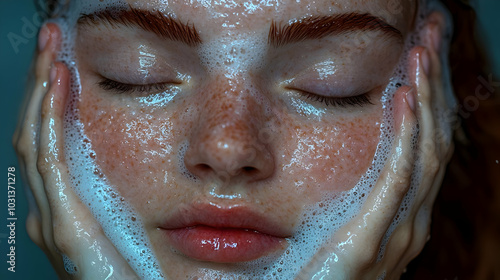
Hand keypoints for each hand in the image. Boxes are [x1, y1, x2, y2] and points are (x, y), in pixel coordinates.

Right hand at [14, 23, 139, 279]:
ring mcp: (51, 217)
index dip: (49, 101)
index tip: (61, 63)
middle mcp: (48, 210)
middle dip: (38, 85)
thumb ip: (114, 197)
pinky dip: (50, 119)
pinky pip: (50, 160)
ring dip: (40, 92)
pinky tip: (56, 86)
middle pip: (34, 134)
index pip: (48, 143)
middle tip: (48, 41)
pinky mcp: (65, 223)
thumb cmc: (135, 273)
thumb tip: (127, 163)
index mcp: (63, 208)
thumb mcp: (123, 224)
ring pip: (35, 139)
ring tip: (49, 51)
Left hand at [295, 12, 453, 279]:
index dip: (432, 98)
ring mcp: (397, 232)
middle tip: (436, 37)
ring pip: (425, 151)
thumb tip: (363, 163)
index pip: (427, 144)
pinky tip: (404, 97)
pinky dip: (406, 134)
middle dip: (437, 86)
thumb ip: (362, 199)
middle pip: (435, 138)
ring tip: (423, 53)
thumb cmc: (319, 273)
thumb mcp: (346, 226)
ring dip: (426, 98)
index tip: (425, 54)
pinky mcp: (370, 238)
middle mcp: (411, 220)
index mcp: (404, 214)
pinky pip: (397, 177)